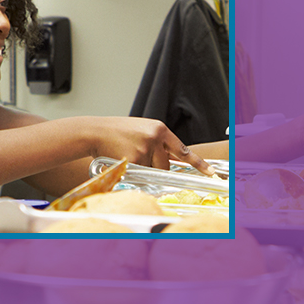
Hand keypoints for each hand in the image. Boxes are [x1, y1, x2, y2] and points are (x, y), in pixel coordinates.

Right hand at [81, 116, 211, 173]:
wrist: (94, 131)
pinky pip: (139, 174)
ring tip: (128, 154)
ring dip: (143, 169)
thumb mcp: (142, 130)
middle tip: (138, 156)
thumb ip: (157, 142)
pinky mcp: (134, 159)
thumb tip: (170, 159)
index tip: (209, 172)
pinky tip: (122, 158)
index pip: (182, 149)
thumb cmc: (117, 132)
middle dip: (155, 167)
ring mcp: (145, 148)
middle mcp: (155, 137)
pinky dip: (132, 171)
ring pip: (152, 171)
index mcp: (159, 129)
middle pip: (165, 165)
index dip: (197, 162)